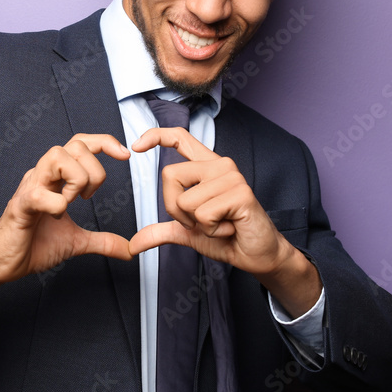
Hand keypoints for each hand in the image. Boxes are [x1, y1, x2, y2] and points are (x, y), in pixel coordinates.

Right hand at [0, 133, 130, 311]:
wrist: (2, 263)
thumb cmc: (32, 244)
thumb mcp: (76, 242)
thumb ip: (103, 241)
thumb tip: (129, 249)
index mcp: (56, 178)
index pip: (80, 143)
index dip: (104, 142)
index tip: (125, 155)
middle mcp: (43, 176)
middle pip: (74, 145)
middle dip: (93, 170)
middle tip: (89, 197)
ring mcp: (30, 188)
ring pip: (56, 156)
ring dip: (75, 179)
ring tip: (71, 202)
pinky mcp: (21, 206)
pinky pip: (39, 192)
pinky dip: (56, 203)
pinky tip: (56, 216)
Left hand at [128, 127, 320, 314]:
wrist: (257, 255)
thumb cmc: (227, 238)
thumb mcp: (188, 233)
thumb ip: (163, 231)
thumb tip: (134, 243)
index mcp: (207, 166)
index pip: (180, 138)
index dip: (156, 136)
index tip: (136, 146)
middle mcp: (219, 165)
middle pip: (169, 175)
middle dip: (175, 209)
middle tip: (202, 221)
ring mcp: (231, 177)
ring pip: (185, 200)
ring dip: (197, 224)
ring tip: (220, 224)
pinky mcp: (240, 193)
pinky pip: (204, 214)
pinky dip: (211, 231)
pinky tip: (229, 228)